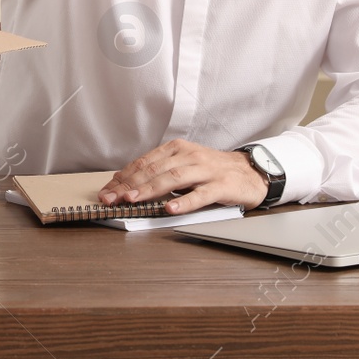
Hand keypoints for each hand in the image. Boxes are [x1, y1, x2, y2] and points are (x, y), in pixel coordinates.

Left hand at [98, 139, 267, 213]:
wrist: (251, 172)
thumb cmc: (212, 170)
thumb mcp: (184, 165)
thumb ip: (159, 171)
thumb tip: (126, 182)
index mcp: (176, 149)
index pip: (144, 162)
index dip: (123, 177)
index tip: (107, 191)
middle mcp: (189, 156)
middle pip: (154, 170)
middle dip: (129, 185)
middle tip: (111, 198)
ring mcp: (206, 170)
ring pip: (173, 179)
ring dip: (150, 190)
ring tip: (132, 200)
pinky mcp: (222, 185)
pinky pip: (201, 194)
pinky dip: (184, 202)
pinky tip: (170, 209)